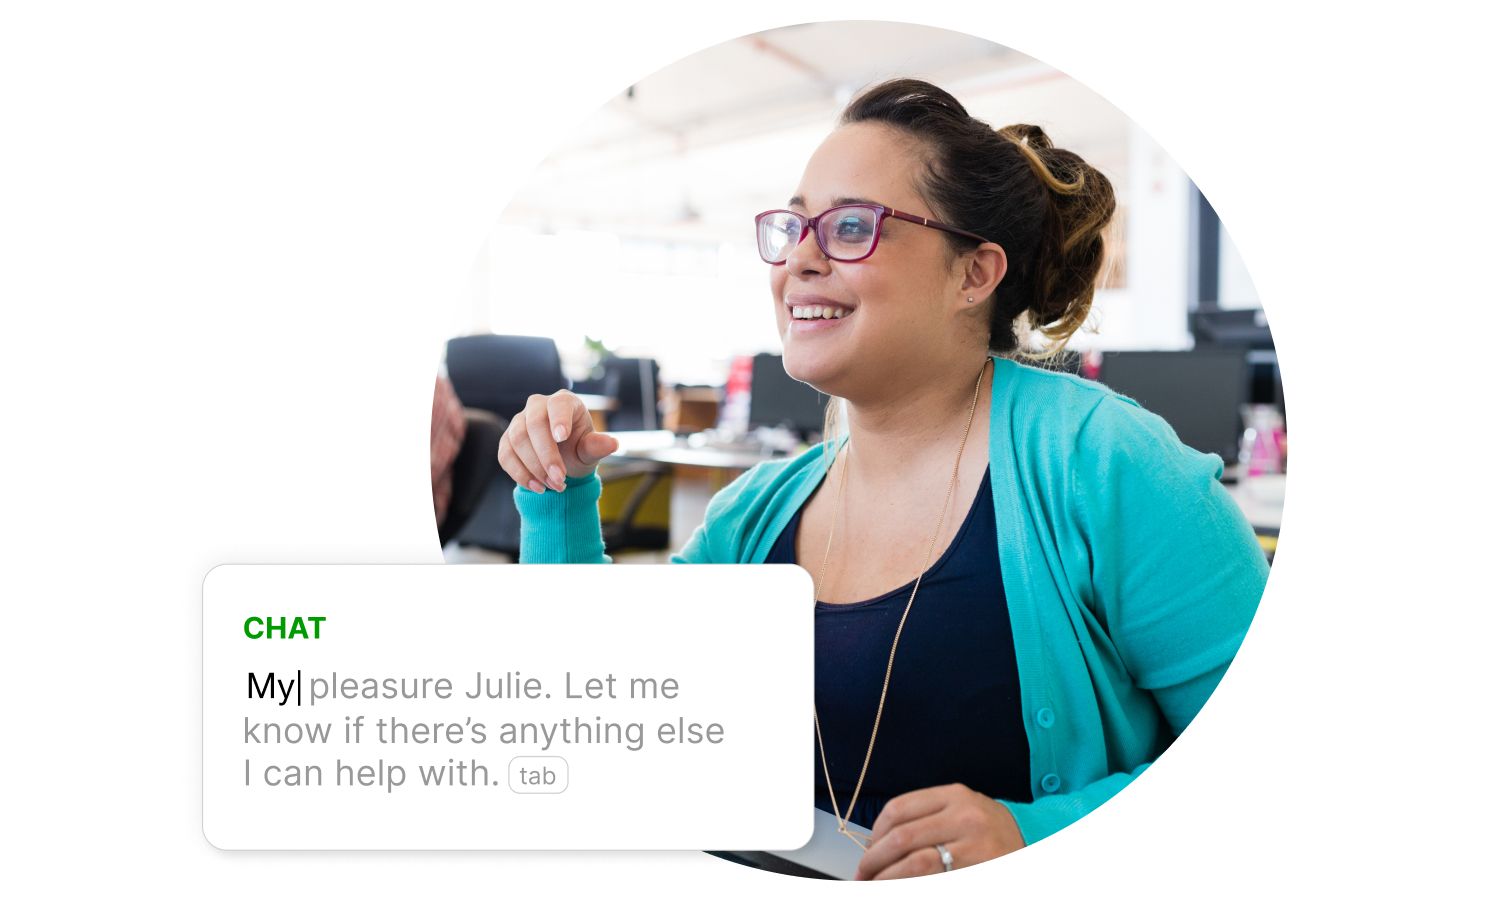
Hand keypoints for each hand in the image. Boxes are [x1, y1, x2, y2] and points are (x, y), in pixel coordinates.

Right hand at [496, 390, 619, 493]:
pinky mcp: (507, 440)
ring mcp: (519, 421)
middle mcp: (538, 406)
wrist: (562, 463)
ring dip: (534, 467)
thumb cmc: (579, 449)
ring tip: (553, 486)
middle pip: (533, 424)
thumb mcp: (590, 450)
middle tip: (559, 479)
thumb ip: (597, 446)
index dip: (558, 419)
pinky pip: (505, 455)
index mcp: (564, 401)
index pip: (559, 404)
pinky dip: (520, 473)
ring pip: (517, 439)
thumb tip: (613, 443)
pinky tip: (537, 487)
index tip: (562, 437)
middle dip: (546, 455)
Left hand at [854, 784, 1024, 879]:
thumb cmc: (990, 829)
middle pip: (902, 838)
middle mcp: (965, 818)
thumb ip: (926, 817)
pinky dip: (911, 888)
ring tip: (876, 887)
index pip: (899, 810)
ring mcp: (974, 848)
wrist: (1035, 844)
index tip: (867, 850)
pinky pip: (934, 883)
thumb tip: (879, 843)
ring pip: (915, 864)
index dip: (874, 833)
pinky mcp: (979, 873)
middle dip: (874, 860)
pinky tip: (900, 890)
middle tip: (863, 874)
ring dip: (888, 878)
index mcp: (955, 796)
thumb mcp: (962, 809)